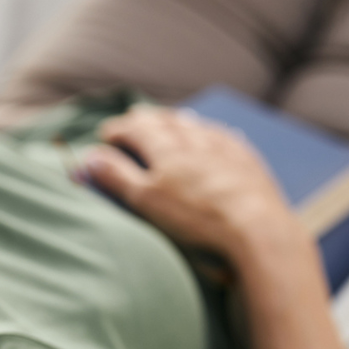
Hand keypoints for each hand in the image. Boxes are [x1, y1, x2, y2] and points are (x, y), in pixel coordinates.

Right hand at [84, 105, 309, 271]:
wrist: (258, 231)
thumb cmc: (196, 219)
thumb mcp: (146, 200)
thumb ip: (117, 177)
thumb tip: (90, 156)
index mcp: (167, 151)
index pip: (137, 130)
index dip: (118, 130)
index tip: (105, 133)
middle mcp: (196, 143)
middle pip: (168, 123)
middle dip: (148, 119)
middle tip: (135, 116)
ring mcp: (226, 152)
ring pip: (198, 127)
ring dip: (180, 121)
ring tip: (172, 117)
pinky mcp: (250, 166)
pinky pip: (228, 140)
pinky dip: (215, 133)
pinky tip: (218, 134)